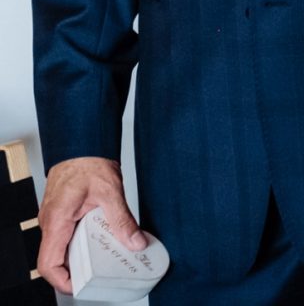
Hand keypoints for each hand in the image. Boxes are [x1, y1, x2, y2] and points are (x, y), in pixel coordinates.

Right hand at [36, 157, 145, 296]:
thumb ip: (122, 219)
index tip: (81, 285)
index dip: (62, 280)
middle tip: (98, 272)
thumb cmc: (88, 159)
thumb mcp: (110, 190)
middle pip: (55, 260)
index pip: (48, 264)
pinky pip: (66, 235)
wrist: (82, 139)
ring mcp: (54, 218)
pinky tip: (99, 239)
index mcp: (57, 220)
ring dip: (79, 255)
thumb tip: (135, 241)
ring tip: (103, 256)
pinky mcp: (61, 212)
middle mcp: (50, 222)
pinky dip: (80, 241)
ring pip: (61, 248)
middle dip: (75, 270)